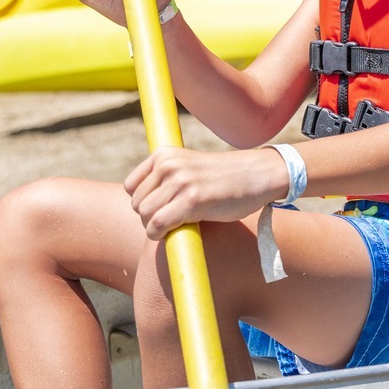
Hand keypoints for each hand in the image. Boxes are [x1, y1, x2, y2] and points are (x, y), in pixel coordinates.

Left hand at [124, 145, 285, 239]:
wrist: (258, 175)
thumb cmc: (225, 178)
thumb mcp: (189, 167)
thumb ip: (167, 178)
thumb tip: (143, 207)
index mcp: (164, 154)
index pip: (131, 186)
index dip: (143, 203)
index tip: (160, 210)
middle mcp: (168, 165)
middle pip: (137, 203)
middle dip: (149, 218)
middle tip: (171, 223)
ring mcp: (180, 181)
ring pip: (145, 215)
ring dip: (155, 228)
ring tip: (174, 227)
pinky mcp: (192, 200)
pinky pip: (158, 224)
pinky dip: (160, 234)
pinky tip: (173, 234)